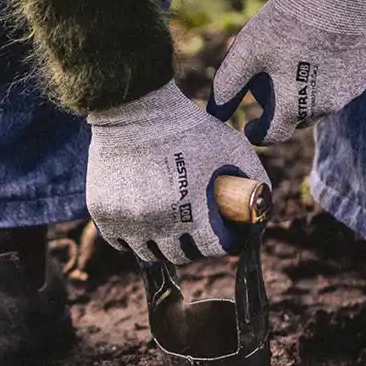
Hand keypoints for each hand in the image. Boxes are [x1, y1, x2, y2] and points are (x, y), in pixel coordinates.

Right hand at [86, 80, 268, 263]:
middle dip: (194, 245)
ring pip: (149, 254)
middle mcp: (157, 223)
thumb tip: (262, 212)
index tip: (223, 231)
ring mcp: (127, 220)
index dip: (224, 241)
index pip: (214, 249)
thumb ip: (255, 181)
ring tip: (170, 226)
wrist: (136, 110)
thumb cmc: (189, 127)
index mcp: (192, 212)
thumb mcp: (233, 148)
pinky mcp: (103, 214)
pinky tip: (144, 222)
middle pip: (181, 256)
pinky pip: (120, 243)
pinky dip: (133, 238)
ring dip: (162, 244)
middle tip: (196, 228)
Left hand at [212, 0, 365, 143]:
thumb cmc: (291, 21)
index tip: (249, 124)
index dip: (258, 133)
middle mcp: (327, 107)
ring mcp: (353, 91)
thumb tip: (214, 113)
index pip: (273, 135)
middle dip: (283, 107)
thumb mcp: (249, 50)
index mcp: (295, 106)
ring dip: (308, 89)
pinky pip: (346, 81)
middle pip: (299, 117)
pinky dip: (332, 72)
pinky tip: (325, 45)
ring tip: (297, 57)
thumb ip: (229, 85)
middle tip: (270, 81)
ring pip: (324, 99)